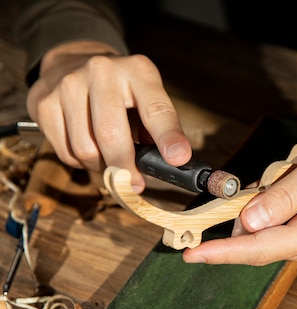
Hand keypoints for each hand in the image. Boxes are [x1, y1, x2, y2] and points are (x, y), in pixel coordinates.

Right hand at [26, 41, 190, 191]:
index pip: (156, 109)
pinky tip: (90, 150)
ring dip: (102, 168)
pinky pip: (65, 152)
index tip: (178, 159)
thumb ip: (158, 129)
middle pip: (111, 135)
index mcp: (138, 71)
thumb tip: (170, 163)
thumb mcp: (147, 99)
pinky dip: (81, 163)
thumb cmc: (121, 92)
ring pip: (86, 150)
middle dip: (125, 169)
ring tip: (111, 162)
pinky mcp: (45, 101)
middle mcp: (101, 71)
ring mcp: (68, 84)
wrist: (74, 62)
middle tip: (134, 184)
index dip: (168, 137)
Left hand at [183, 131, 296, 265]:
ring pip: (264, 235)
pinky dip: (266, 211)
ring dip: (256, 211)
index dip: (221, 252)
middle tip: (232, 194)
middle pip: (257, 245)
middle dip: (233, 227)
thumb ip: (285, 195)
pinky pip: (275, 229)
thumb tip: (248, 222)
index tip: (190, 255)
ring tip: (286, 175)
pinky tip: (282, 186)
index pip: (259, 249)